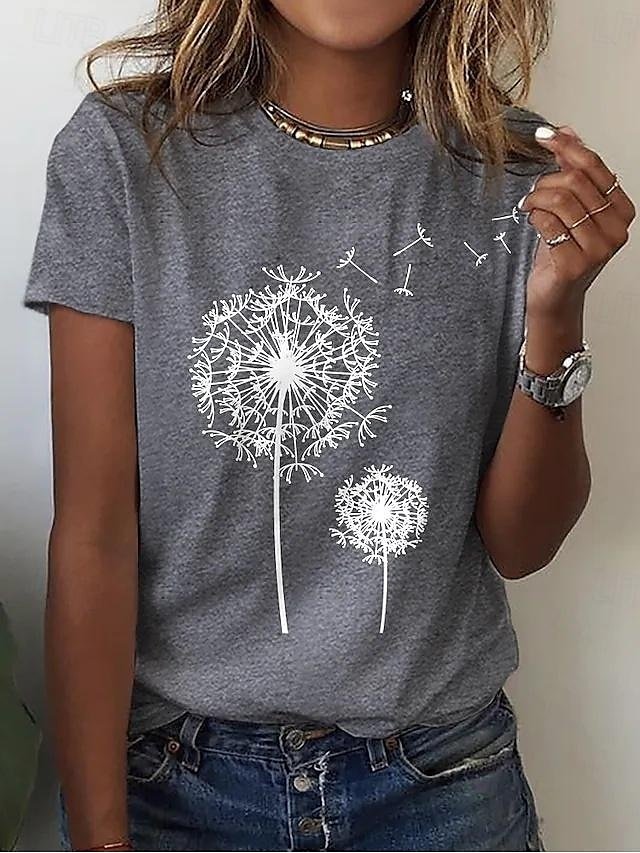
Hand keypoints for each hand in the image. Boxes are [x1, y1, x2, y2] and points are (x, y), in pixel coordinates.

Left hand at [518, 125, 635, 318]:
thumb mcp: (570, 208)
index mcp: (620, 210)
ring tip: (529, 206)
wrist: (554, 297)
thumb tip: (568, 131)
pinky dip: (534, 217)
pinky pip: (548, 224)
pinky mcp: (575, 264)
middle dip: (545, 181)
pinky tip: (532, 222)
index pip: (594, 167)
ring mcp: (598, 249)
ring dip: (536, 198)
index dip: (567, 147)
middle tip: (532, 193)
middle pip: (575, 181)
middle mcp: (616, 229)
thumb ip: (572, 171)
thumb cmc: (562, 253)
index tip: (543, 135)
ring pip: (561, 200)